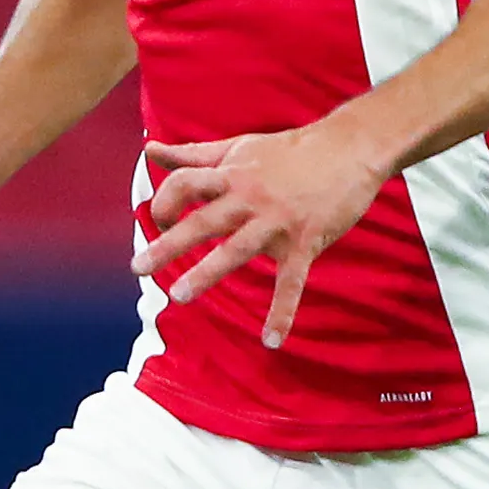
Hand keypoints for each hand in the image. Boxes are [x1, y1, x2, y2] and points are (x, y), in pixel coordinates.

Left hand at [136, 120, 395, 348]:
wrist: (350, 148)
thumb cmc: (290, 150)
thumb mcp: (238, 147)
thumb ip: (192, 153)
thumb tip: (149, 150)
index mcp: (232, 175)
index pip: (185, 185)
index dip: (165, 201)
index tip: (159, 221)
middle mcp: (250, 198)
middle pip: (202, 221)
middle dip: (169, 244)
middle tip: (139, 267)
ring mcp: (277, 222)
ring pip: (237, 251)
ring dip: (207, 274)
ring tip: (180, 296)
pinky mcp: (305, 241)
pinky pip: (291, 282)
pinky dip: (282, 312)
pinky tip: (271, 340)